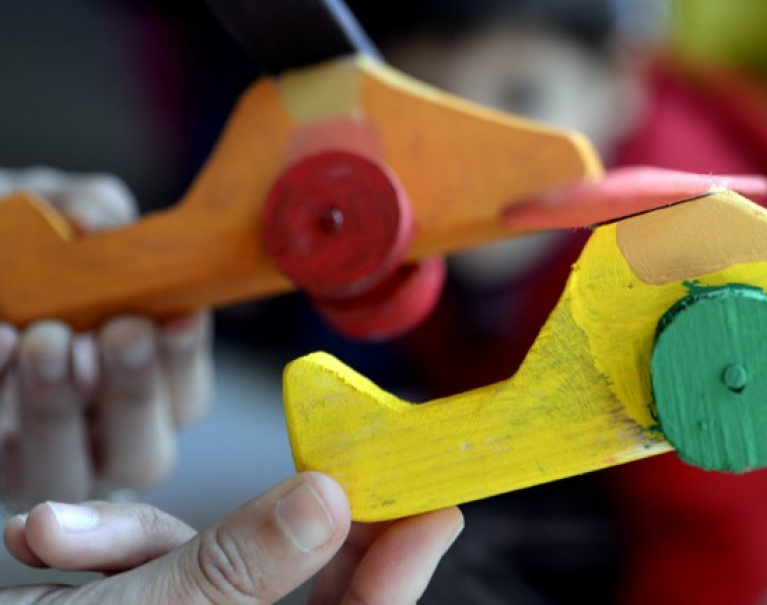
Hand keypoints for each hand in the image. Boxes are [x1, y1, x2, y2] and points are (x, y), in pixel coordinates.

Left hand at [0, 168, 213, 509]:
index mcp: (146, 386)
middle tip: (123, 331)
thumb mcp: (57, 210)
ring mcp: (37, 459)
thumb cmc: (20, 241)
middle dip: (136, 392)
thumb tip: (97, 219)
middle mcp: (101, 438)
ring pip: (64, 471)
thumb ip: (90, 207)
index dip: (187, 362)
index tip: (178, 314)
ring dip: (58, 407)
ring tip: (45, 340)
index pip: (185, 397)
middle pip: (144, 455)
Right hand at [1, 472, 462, 603]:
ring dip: (137, 535)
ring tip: (52, 537)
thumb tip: (327, 501)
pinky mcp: (148, 602)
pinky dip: (108, 544)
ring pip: (217, 560)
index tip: (436, 500)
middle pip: (302, 584)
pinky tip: (45, 538)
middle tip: (320, 459)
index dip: (402, 568)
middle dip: (289, 519)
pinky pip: (158, 562)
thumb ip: (235, 565)